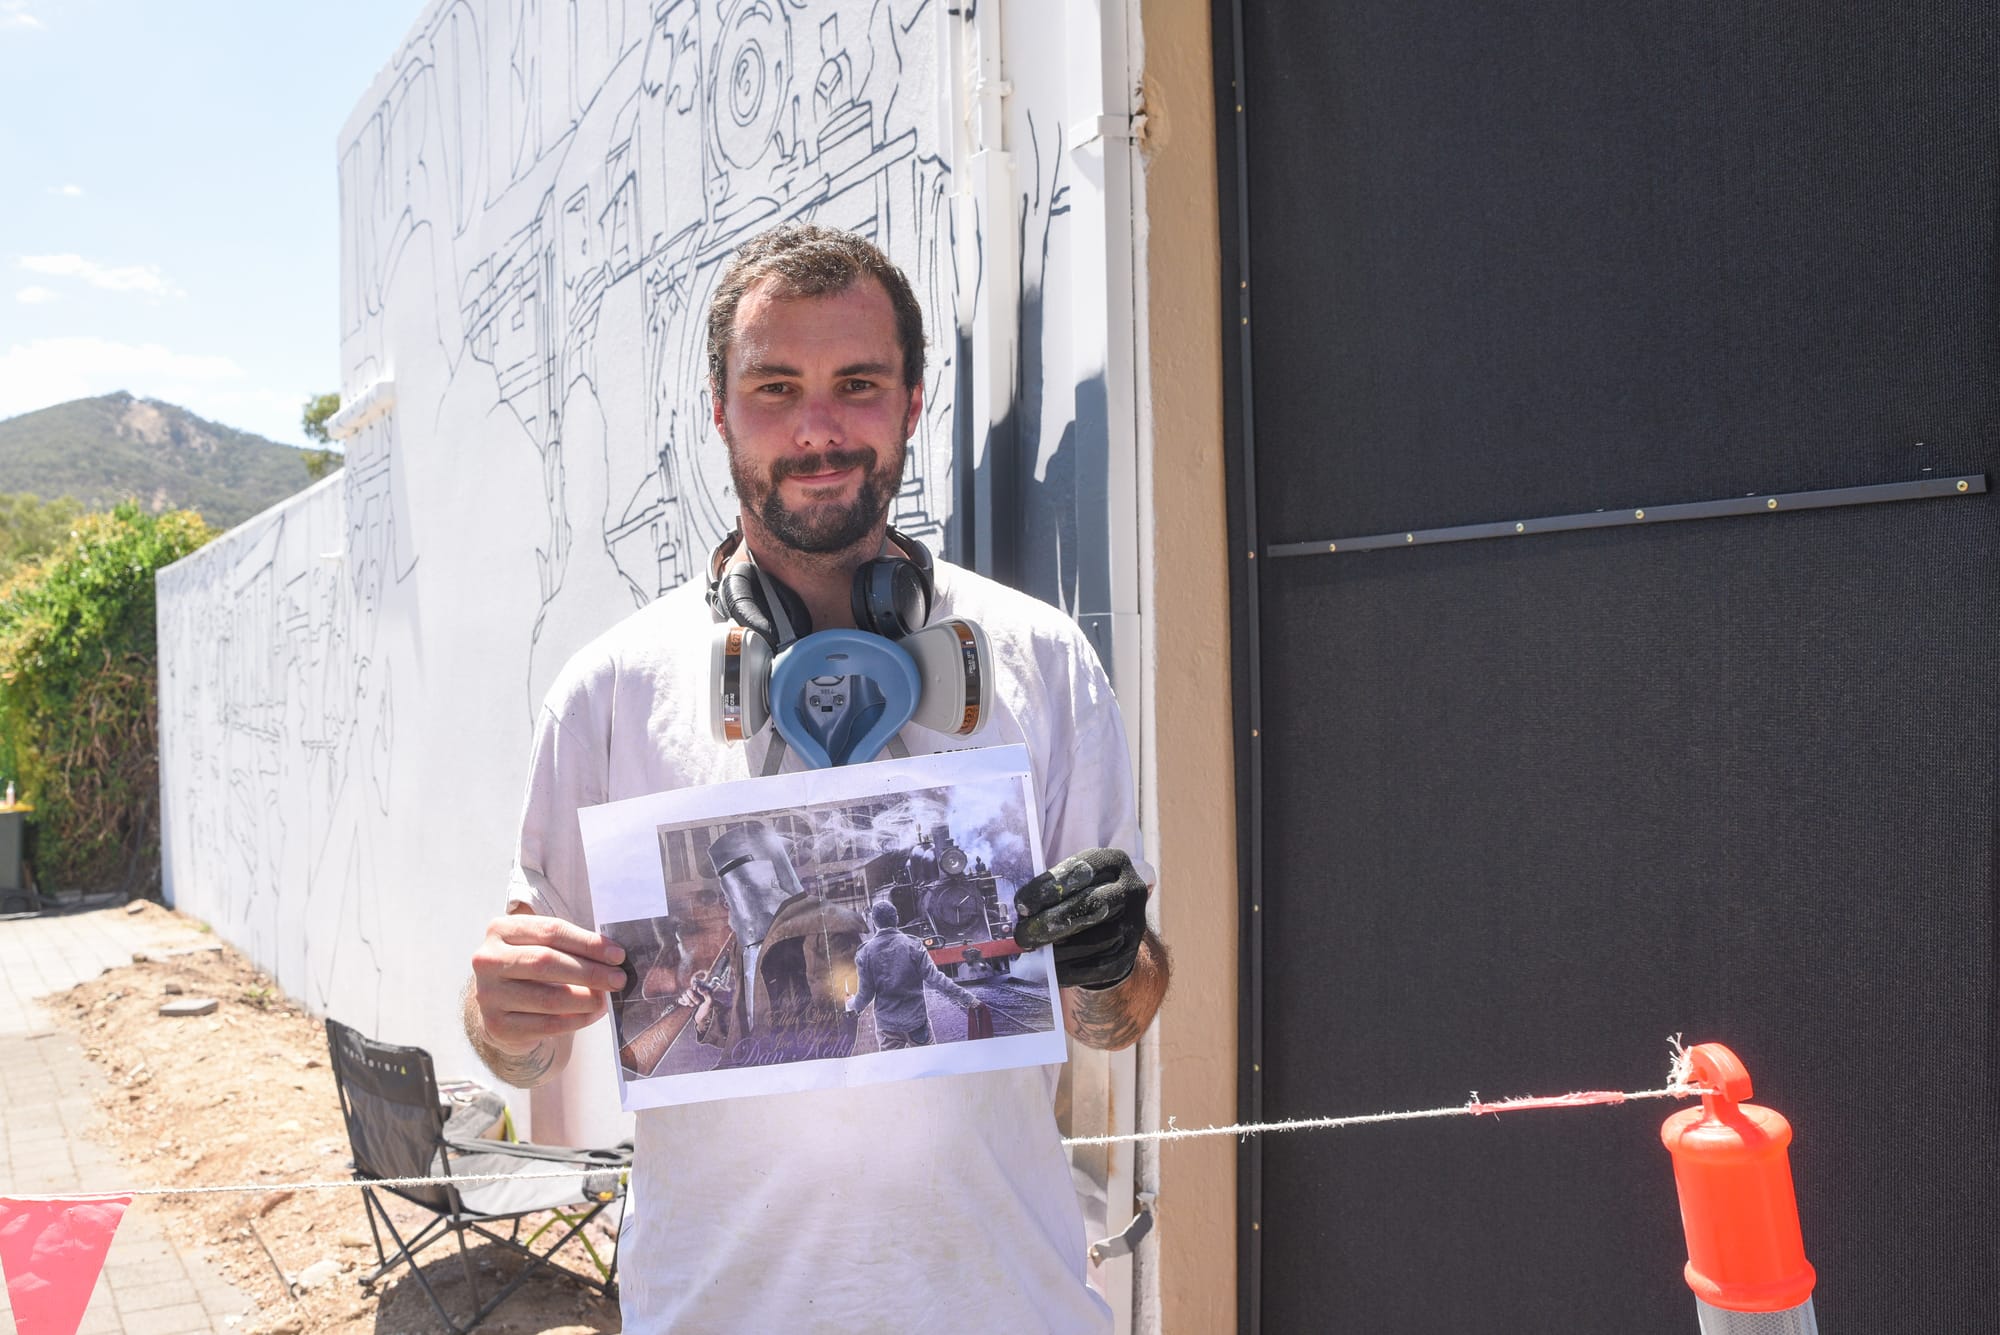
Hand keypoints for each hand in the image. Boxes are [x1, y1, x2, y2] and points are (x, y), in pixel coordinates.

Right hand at [469, 914, 627, 1055]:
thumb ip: (570, 945)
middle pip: (546, 962)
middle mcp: (488, 960)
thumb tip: (614, 956)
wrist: (499, 1004)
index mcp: (500, 929)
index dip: (588, 943)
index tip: (617, 954)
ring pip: (548, 998)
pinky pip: (546, 1024)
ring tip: (606, 999)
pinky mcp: (496, 1025)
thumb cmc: (530, 967)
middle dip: (590, 972)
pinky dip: (576, 1020)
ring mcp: (488, 994)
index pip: (551, 931)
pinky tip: (592, 1014)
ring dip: (586, 999)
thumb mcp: (542, 945)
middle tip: (618, 979)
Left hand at [1012, 848, 1149, 989]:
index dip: (1050, 888)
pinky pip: (1101, 965)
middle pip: (1092, 904)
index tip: (1022, 905)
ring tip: (1035, 951)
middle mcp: (1130, 889)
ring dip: (1060, 949)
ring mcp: (1136, 921)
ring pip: (1096, 939)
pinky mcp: (1131, 951)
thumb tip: (1022, 915)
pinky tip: (1052, 969)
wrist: (1116, 919)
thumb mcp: (1073, 881)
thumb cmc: (1082, 894)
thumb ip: (1052, 892)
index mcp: (1113, 862)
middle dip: (1053, 921)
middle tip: (1023, 935)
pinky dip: (1073, 969)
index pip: (1081, 870)